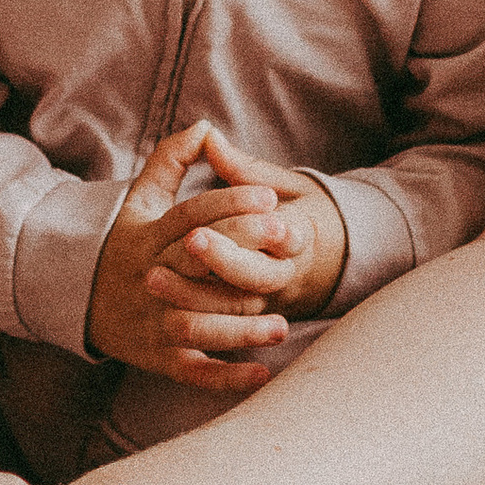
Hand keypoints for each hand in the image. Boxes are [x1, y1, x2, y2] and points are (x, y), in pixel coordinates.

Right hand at [85, 121, 337, 386]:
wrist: (69, 297)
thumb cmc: (122, 243)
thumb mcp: (139, 199)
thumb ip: (171, 160)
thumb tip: (206, 127)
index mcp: (147, 238)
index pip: (189, 217)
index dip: (228, 203)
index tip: (269, 195)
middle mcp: (149, 279)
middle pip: (194, 270)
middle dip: (240, 258)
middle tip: (289, 245)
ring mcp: (151, 322)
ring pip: (194, 327)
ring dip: (238, 328)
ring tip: (281, 322)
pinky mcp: (156, 357)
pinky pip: (191, 371)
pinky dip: (224, 376)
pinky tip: (261, 371)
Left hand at [148, 123, 345, 323]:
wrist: (330, 265)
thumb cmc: (297, 214)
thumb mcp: (282, 185)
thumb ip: (243, 167)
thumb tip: (206, 134)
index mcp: (297, 235)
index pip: (279, 235)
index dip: (249, 227)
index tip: (218, 214)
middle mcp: (284, 274)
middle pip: (257, 276)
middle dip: (224, 259)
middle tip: (187, 240)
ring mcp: (268, 305)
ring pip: (237, 311)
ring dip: (198, 298)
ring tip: (154, 279)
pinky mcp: (250, 328)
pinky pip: (228, 338)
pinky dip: (211, 349)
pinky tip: (166, 319)